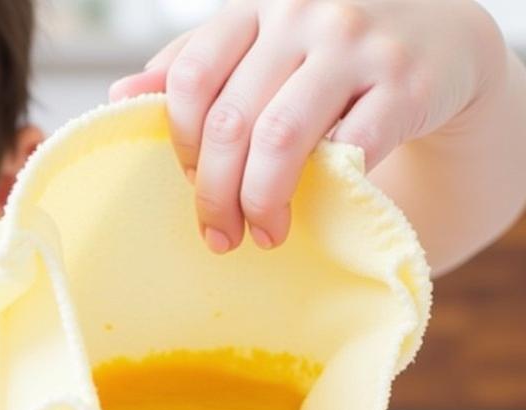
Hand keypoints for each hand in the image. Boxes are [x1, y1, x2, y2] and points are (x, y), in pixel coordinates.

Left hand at [111, 0, 502, 253]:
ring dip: (262, 201)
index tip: (191, 182)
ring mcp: (355, 44)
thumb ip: (197, 68)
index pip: (191, 78)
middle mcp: (302, 14)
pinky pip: (349, 148)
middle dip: (215, 193)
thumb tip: (120, 95)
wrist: (439, 39)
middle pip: (230, 120)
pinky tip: (319, 206)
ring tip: (265, 235)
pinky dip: (326, 186)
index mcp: (255, 7)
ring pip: (280, 138)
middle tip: (219, 236)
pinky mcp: (404, 83)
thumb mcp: (260, 49)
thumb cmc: (328, 57)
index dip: (181, 144)